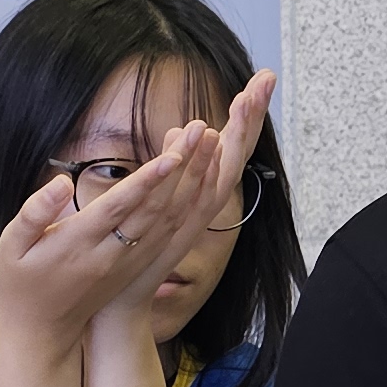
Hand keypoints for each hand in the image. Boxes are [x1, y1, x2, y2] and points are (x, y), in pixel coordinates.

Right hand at [0, 126, 219, 358]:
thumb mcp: (11, 247)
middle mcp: (110, 255)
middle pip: (153, 208)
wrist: (39, 332)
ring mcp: (126, 263)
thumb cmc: (19, 283)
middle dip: (181, 170)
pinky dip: (187, 207)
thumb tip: (61, 182)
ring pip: (166, 221)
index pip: (120, 207)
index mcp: (78, 244)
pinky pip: (167, 235)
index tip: (172, 156)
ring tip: (207, 147)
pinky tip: (199, 181)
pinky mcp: (135, 268)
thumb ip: (34, 212)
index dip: (147, 181)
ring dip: (190, 184)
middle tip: (201, 131)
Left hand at [87, 70, 278, 338]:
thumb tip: (180, 131)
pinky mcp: (172, 235)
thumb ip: (170, 163)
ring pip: (219, 173)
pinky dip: (204, 169)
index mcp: (197, 198)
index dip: (248, 116)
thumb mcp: (154, 199)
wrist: (120, 306)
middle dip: (250, 117)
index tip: (262, 80)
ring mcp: (189, 222)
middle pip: (235, 156)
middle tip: (266, 79)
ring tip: (246, 97)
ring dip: (233, 135)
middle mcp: (201, 208)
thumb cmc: (132, 252)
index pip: (230, 149)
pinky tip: (210, 139)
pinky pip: (193, 197)